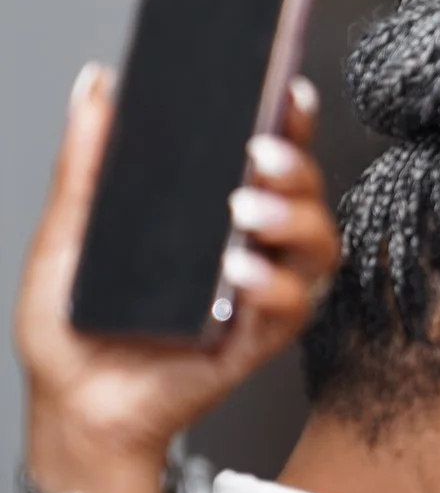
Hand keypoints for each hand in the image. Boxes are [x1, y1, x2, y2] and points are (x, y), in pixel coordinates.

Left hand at [16, 66, 339, 475]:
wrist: (69, 406)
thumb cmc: (74, 325)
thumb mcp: (68, 232)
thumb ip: (87, 163)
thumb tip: (95, 87)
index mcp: (214, 213)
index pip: (268, 158)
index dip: (290, 123)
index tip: (287, 93)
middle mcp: (251, 247)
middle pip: (306, 194)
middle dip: (295, 167)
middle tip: (259, 155)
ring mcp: (260, 293)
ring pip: (317, 245)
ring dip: (291, 220)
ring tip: (245, 212)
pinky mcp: (259, 340)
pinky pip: (291, 306)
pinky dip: (270, 285)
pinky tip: (237, 272)